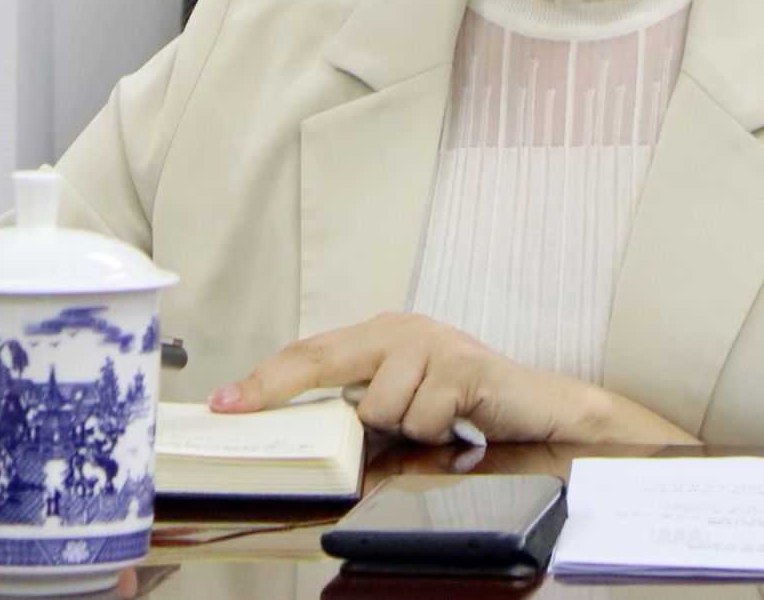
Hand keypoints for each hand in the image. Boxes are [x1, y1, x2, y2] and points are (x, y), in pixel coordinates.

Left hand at [207, 312, 696, 445]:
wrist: (537, 408)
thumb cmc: (467, 406)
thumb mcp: (405, 405)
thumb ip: (362, 408)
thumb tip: (309, 434)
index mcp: (383, 336)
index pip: (312, 352)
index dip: (266, 377)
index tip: (226, 401)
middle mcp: (402, 330)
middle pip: (322, 358)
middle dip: (275, 385)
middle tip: (237, 406)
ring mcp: (431, 342)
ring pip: (376, 406)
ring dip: (401, 429)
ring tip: (433, 424)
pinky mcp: (460, 364)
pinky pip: (419, 416)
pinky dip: (435, 432)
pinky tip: (456, 422)